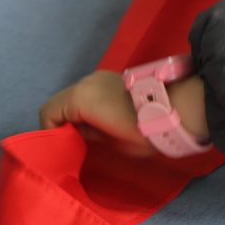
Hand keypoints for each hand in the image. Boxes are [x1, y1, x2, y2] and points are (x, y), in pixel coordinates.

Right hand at [39, 71, 209, 154]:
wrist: (176, 107)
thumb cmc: (140, 130)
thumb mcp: (109, 142)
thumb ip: (86, 135)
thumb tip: (75, 133)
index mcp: (80, 96)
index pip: (48, 113)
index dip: (50, 133)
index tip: (62, 148)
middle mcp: (86, 81)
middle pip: (60, 102)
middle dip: (62, 122)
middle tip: (74, 143)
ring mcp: (100, 76)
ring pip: (75, 96)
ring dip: (75, 113)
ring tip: (91, 134)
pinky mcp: (112, 77)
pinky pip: (89, 92)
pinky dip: (87, 105)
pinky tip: (103, 120)